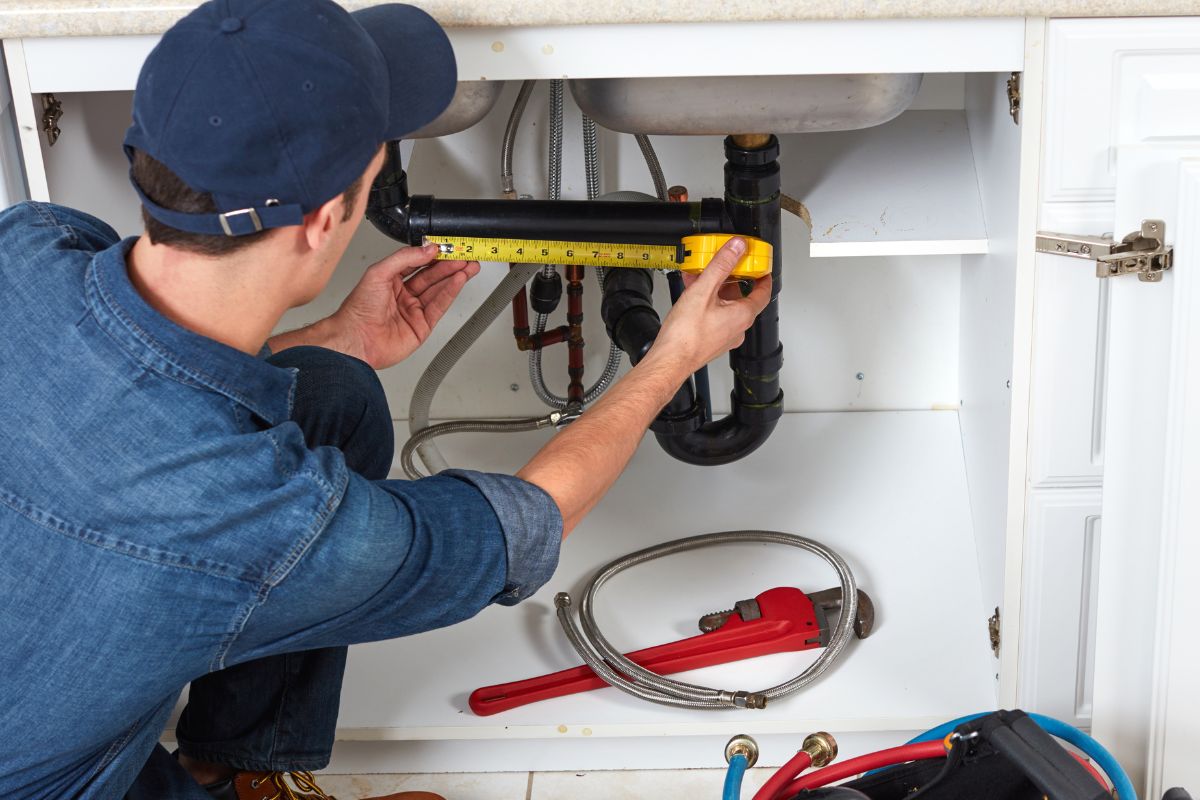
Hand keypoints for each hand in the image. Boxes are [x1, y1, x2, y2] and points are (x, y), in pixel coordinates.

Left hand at [329, 244, 479, 368]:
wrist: (357, 339)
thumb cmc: (358, 310)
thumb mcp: (379, 273)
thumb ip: (404, 258)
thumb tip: (427, 249)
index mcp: (390, 280)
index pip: (417, 263)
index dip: (432, 255)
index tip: (446, 246)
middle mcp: (403, 295)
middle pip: (432, 276)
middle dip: (449, 265)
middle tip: (464, 255)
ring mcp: (414, 310)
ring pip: (439, 290)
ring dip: (455, 276)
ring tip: (469, 265)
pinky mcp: (423, 325)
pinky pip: (440, 306)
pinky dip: (451, 292)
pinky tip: (459, 280)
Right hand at [648, 237, 771, 373]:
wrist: (670, 360)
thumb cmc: (686, 335)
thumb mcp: (704, 290)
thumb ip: (721, 265)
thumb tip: (736, 248)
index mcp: (742, 315)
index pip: (763, 292)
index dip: (763, 276)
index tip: (760, 266)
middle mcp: (737, 327)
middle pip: (741, 297)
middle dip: (731, 279)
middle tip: (724, 265)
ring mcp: (725, 336)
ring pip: (726, 307)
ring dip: (715, 290)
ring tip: (701, 277)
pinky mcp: (711, 341)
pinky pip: (715, 316)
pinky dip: (707, 302)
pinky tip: (692, 295)